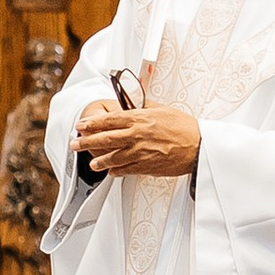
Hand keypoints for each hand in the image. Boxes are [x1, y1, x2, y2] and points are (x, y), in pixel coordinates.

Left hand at [75, 104, 201, 177]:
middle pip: (105, 139)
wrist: (198, 146)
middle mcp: (136, 136)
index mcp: (139, 119)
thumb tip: (131, 103)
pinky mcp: (146, 166)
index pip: (109, 120)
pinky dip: (116, 171)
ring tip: (92, 164)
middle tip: (76, 144)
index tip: (81, 125)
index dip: (91, 123)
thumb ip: (143, 106)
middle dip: (86, 142)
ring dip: (99, 161)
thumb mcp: (161, 109)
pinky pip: (126, 170)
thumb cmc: (183, 127)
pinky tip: (111, 172)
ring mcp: (140, 152)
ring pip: (113, 158)